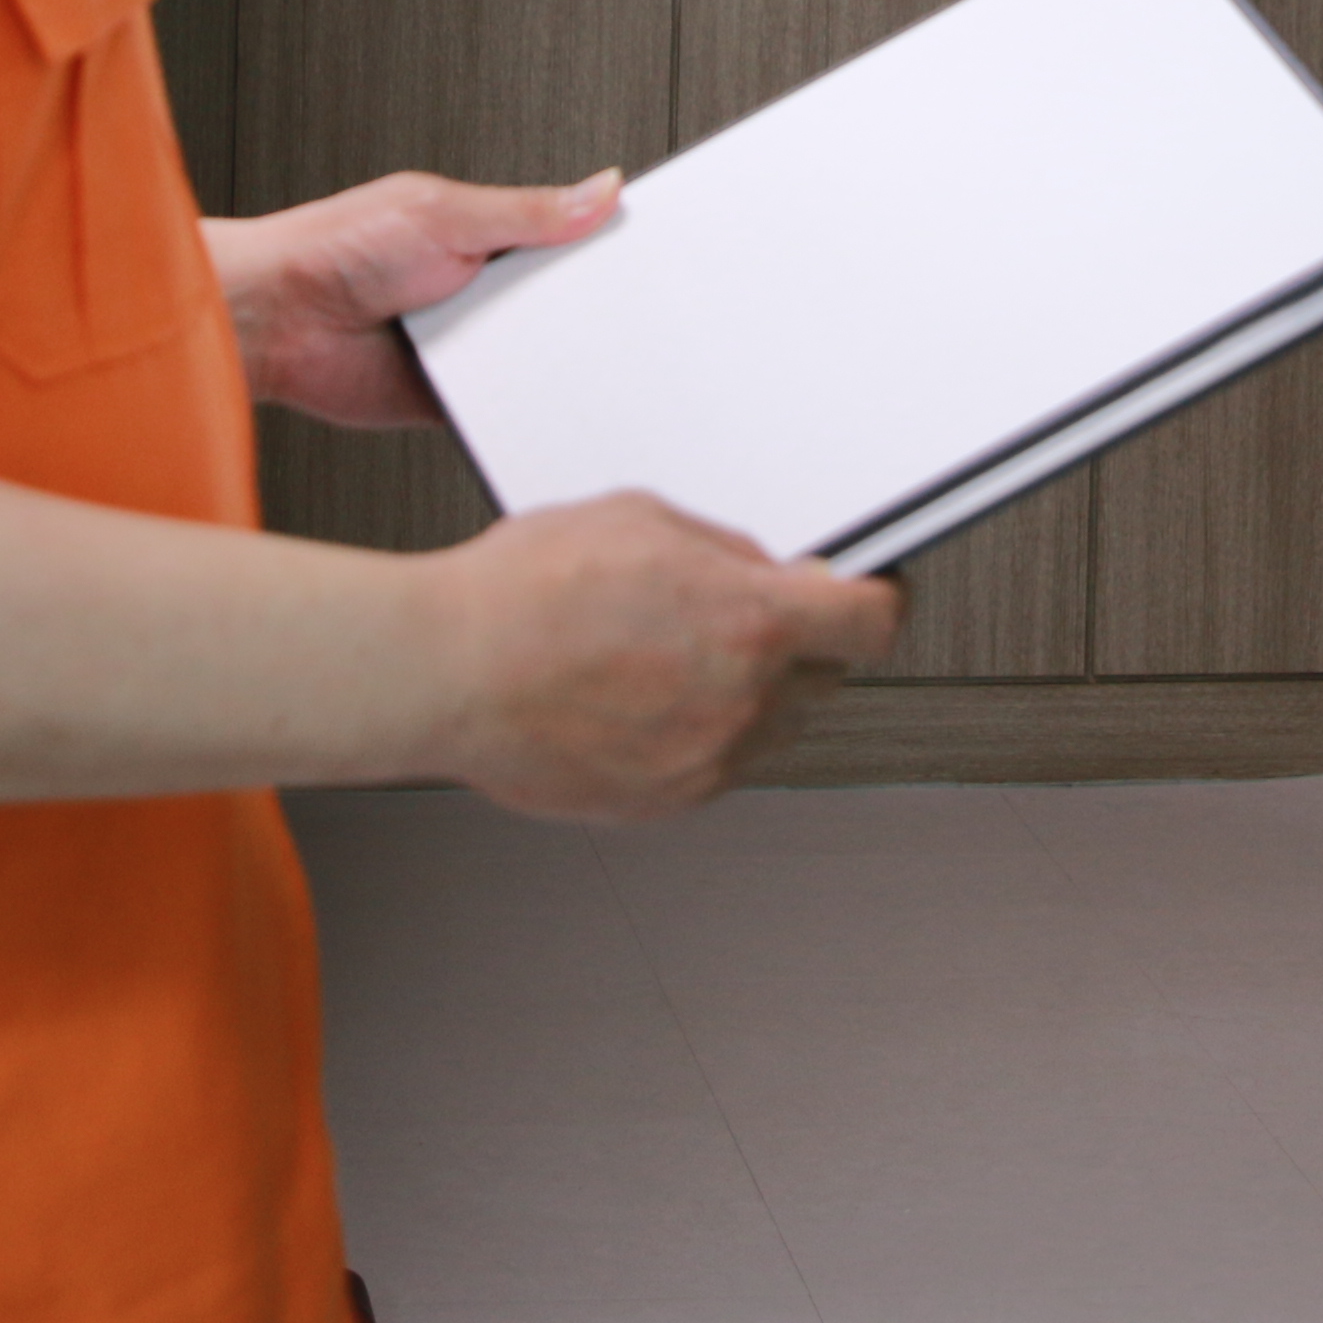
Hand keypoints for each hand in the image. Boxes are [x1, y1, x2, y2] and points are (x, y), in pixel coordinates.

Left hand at [211, 166, 621, 427]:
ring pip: (542, 358)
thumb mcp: (444, 213)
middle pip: (564, 302)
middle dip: (588, 309)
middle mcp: (482, 288)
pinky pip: (506, 406)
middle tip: (616, 311)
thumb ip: (528, 212)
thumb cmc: (335, 247)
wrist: (277, 322)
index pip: (566, 237)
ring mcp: (471, 345)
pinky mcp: (455, 398)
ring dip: (552, 358)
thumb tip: (602, 188)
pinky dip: (522, 404)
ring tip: (568, 353)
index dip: (605, 244)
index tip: (650, 251)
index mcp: (486, 232)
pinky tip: (533, 395)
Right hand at [422, 493, 901, 819]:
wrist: (443, 672)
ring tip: (674, 652)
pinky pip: (718, 764)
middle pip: (827, 678)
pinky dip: (702, 731)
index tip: (871, 592)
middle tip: (746, 613)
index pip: (874, 622)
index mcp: (752, 625)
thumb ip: (727, 552)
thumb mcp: (644, 520)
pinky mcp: (664, 803)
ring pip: (774, 727)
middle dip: (802, 643)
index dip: (879, 600)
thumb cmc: (523, 592)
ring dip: (753, 691)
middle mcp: (742, 704)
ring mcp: (705, 764)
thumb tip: (767, 571)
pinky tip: (644, 693)